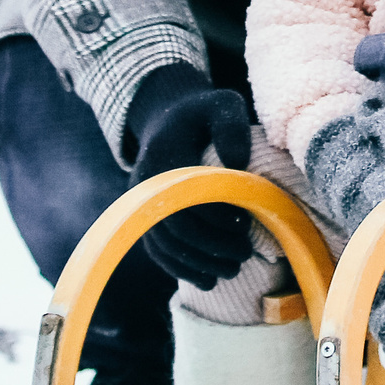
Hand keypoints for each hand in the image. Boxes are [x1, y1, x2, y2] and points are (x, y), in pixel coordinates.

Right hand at [123, 64, 255, 287]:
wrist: (169, 117)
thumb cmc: (203, 112)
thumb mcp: (222, 103)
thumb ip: (231, 126)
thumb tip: (238, 162)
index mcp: (163, 155)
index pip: (187, 196)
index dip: (216, 216)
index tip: (243, 225)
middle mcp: (145, 183)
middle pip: (175, 226)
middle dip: (211, 246)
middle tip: (244, 254)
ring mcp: (140, 202)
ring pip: (164, 245)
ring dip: (198, 264)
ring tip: (231, 271)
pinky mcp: (143, 216)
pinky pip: (157, 250)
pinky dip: (180, 269)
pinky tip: (206, 281)